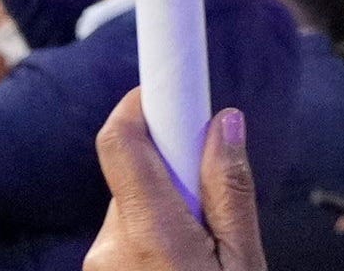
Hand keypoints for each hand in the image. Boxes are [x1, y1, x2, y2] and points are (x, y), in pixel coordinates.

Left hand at [92, 97, 264, 270]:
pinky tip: (182, 262)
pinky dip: (156, 235)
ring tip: (204, 249)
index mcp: (149, 233)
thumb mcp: (243, 263)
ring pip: (136, 204)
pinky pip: (129, 234)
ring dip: (168, 209)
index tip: (175, 91)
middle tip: (215, 203)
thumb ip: (231, 193)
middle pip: (138, 173)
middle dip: (177, 172)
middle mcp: (110, 245)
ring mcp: (101, 263)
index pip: (122, 142)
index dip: (144, 105)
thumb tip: (224, 123)